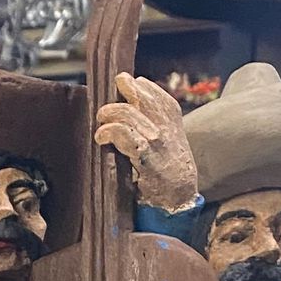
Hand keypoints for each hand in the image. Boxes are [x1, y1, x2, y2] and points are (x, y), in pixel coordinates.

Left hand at [94, 73, 199, 212]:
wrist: (179, 194)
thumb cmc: (167, 165)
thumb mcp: (166, 135)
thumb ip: (150, 119)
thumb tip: (124, 104)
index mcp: (171, 114)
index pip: (148, 87)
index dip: (131, 86)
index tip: (119, 90)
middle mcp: (164, 121)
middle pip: (137, 93)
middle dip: (118, 92)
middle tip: (107, 105)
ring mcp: (155, 137)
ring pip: (125, 111)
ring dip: (108, 114)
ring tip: (101, 121)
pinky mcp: (144, 153)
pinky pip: (121, 132)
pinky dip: (107, 132)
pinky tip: (101, 138)